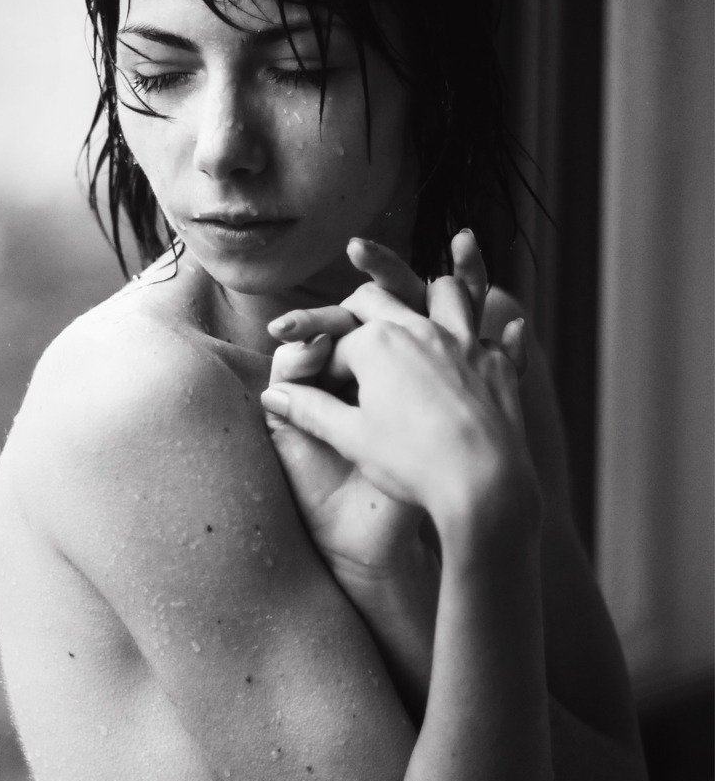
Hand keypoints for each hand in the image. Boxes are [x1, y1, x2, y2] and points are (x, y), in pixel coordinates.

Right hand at [263, 274, 539, 559]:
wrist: (482, 487)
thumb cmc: (410, 463)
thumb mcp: (350, 438)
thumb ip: (308, 410)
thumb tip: (272, 395)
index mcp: (376, 342)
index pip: (340, 345)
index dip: (328, 369)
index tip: (328, 397)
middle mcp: (419, 329)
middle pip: (377, 300)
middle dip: (358, 312)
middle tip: (353, 340)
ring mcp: (463, 341)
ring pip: (445, 293)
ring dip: (429, 294)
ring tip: (425, 305)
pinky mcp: (497, 364)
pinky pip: (498, 334)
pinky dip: (498, 330)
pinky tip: (509, 328)